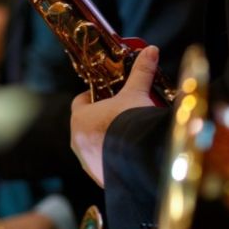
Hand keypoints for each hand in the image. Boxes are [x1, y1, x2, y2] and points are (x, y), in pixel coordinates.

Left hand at [70, 46, 159, 186]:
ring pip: (92, 148)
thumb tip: (150, 50)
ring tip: (126, 137)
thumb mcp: (137, 93)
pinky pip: (102, 166)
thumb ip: (141, 72)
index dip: (92, 97)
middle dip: (100, 121)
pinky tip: (127, 155)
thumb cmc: (131, 122)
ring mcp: (87, 162)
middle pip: (86, 126)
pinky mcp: (99, 177)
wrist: (140, 156)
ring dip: (105, 142)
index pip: (80, 103)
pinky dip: (111, 160)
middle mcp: (77, 142)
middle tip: (120, 115)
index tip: (105, 95)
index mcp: (80, 119)